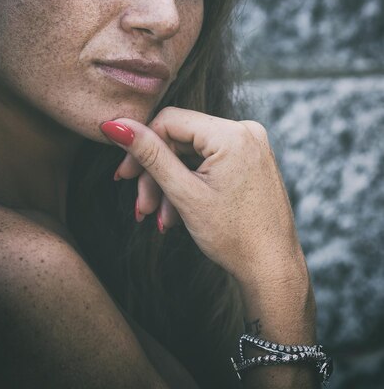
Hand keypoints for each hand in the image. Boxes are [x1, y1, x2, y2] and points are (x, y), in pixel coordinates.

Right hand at [101, 107, 305, 284]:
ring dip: (170, 184)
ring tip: (159, 218)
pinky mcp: (250, 159)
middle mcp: (246, 130)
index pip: (169, 120)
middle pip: (180, 139)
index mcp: (232, 133)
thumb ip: (149, 154)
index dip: (140, 146)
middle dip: (156, 174)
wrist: (272, 269)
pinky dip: (190, 184)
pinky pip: (208, 161)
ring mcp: (250, 145)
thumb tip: (116, 125)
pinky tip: (177, 212)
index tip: (124, 176)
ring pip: (191, 153)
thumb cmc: (234, 236)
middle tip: (141, 206)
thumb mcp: (184, 193)